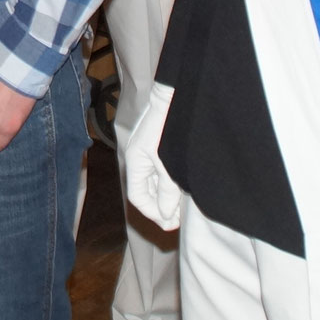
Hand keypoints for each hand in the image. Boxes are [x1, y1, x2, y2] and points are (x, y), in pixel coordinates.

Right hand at [124, 83, 182, 229]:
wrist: (176, 95)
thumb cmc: (169, 126)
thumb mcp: (168, 162)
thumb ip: (167, 189)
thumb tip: (165, 213)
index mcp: (135, 161)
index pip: (137, 197)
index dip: (153, 214)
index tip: (171, 224)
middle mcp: (139, 159)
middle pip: (146, 191)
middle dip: (161, 207)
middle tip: (180, 218)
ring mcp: (149, 152)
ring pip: (155, 183)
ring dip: (167, 196)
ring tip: (184, 205)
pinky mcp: (159, 147)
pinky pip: (161, 172)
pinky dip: (170, 183)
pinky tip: (184, 188)